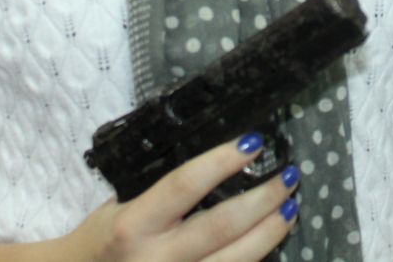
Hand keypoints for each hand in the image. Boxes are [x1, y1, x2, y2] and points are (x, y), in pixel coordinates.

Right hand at [63, 133, 299, 261]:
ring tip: (289, 207)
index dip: (221, 162)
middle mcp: (155, 258)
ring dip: (270, 232)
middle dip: (262, 199)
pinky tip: (270, 241)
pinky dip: (255, 258)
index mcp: (133, 224)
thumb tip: (218, 159)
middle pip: (221, 226)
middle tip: (287, 177)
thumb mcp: (120, 205)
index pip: (184, 185)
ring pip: (236, 260)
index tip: (253, 143)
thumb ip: (161, 189)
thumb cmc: (103, 238)